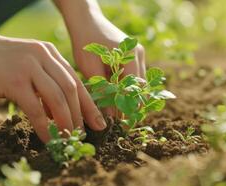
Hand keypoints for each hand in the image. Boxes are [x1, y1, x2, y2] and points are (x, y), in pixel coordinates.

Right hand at [0, 32, 106, 141]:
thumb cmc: (5, 61)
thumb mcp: (32, 65)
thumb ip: (48, 83)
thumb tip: (61, 113)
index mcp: (51, 54)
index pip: (76, 81)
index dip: (90, 104)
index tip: (99, 122)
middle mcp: (44, 57)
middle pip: (71, 89)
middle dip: (81, 115)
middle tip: (83, 134)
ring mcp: (29, 68)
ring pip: (57, 98)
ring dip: (66, 121)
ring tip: (69, 137)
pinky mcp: (15, 81)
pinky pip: (35, 109)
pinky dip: (45, 126)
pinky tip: (48, 138)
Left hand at [58, 0, 145, 114]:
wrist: (86, 20)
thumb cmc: (84, 41)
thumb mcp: (90, 68)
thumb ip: (102, 91)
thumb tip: (109, 118)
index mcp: (130, 56)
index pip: (136, 90)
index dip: (130, 108)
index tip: (122, 124)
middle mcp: (139, 55)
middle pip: (141, 88)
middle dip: (132, 105)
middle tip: (121, 124)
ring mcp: (138, 54)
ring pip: (139, 83)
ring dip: (130, 97)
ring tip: (118, 114)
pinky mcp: (134, 55)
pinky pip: (135, 76)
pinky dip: (127, 88)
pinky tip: (117, 98)